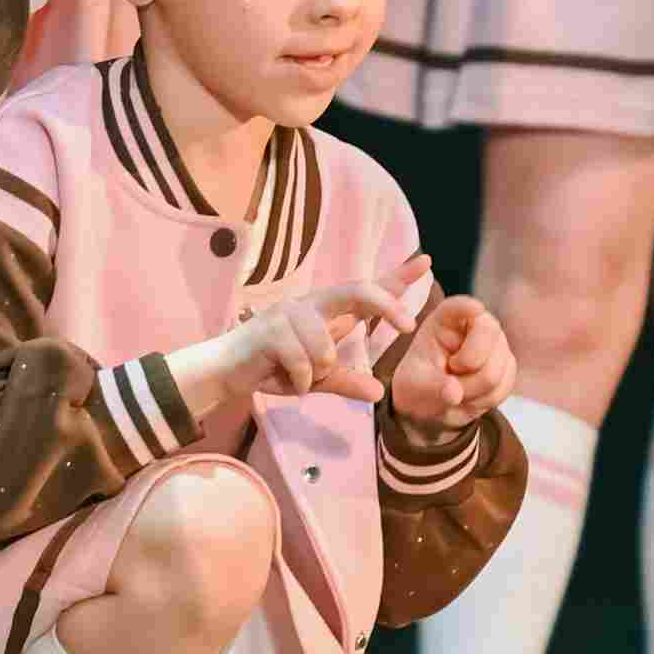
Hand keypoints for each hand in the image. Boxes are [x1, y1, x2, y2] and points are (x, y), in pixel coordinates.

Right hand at [198, 257, 426, 405]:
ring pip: (326, 349)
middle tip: (408, 325)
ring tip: (298, 376)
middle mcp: (312, 304)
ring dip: (316, 373)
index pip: (366, 291)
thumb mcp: (317, 379)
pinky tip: (284, 379)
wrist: (227, 371)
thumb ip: (346, 382)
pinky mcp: (271, 329)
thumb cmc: (274, 368)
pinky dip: (299, 382)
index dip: (396, 277)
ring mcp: (290, 312)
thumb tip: (379, 392)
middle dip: (386, 304)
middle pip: (357, 292)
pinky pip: (303, 364)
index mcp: (328, 313)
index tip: (426, 262)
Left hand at [383, 292, 513, 431]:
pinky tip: (470, 398)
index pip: (458, 307)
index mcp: (445, 319)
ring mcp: (496, 343)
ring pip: (494, 372)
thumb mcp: (415, 386)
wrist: (434, 402)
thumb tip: (455, 394)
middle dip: (467, 369)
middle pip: (488, 338)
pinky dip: (483, 401)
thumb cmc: (419, 384)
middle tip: (448, 381)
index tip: (474, 309)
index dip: (468, 307)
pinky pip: (503, 388)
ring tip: (455, 391)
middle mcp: (476, 323)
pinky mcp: (507, 364)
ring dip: (471, 392)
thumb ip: (433, 387)